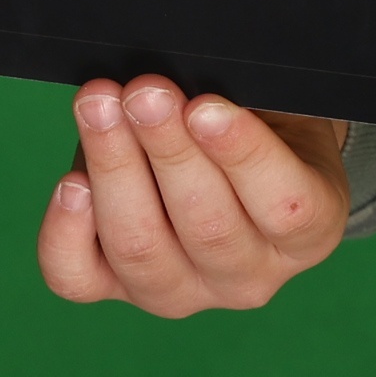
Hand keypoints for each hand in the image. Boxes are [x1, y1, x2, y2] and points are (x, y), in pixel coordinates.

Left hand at [36, 75, 349, 314]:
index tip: (205, 106)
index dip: (244, 156)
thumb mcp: (276, 108)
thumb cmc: (260, 122)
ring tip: (100, 106)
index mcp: (308, 232)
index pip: (283, 208)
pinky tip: (71, 181)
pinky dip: (66, 231)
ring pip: (140, 249)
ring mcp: (180, 292)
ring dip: (116, 169)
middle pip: (206, 227)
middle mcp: (248, 277)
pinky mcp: (115, 288)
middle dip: (168, 150)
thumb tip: (184, 84)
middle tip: (145, 92)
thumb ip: (243, 100)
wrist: (227, 155)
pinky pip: (78, 277)